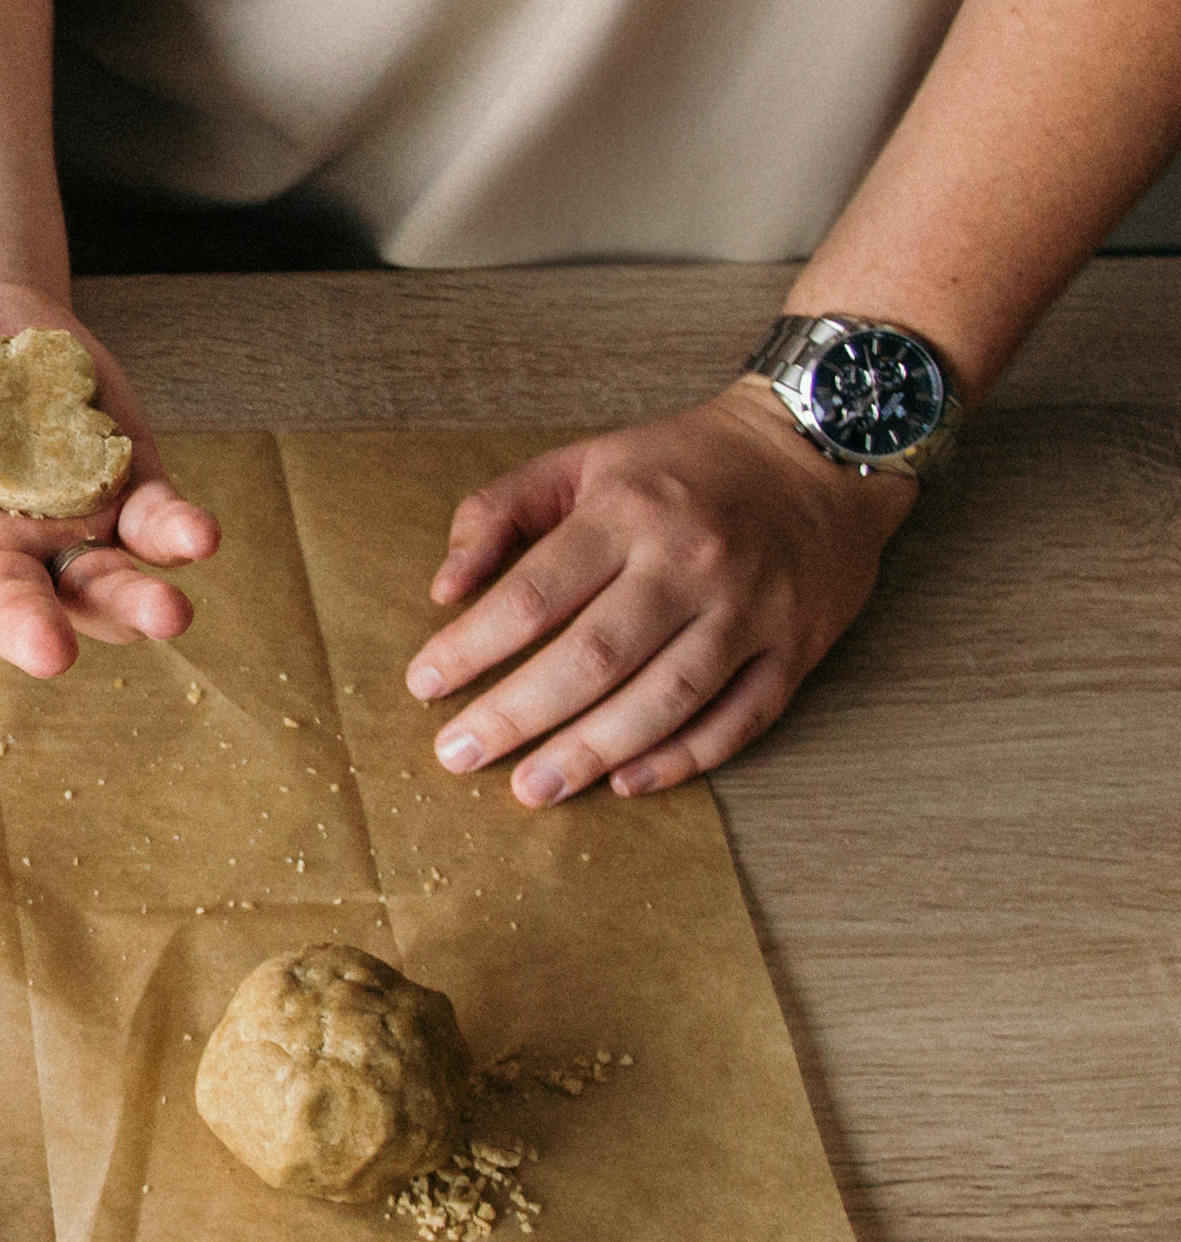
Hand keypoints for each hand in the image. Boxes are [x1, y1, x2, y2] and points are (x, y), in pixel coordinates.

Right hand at [0, 283, 221, 708]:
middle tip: (47, 652)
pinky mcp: (124, 485)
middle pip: (14, 608)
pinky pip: (153, 523)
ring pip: (99, 585)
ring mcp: (62, 526)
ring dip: (131, 603)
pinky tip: (196, 538)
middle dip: (32, 629)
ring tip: (165, 615)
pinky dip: (175, 533)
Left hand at [404, 383, 919, 801]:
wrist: (818, 452)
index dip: (472, 647)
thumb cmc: (680, 465)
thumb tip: (445, 589)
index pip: (534, 594)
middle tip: (458, 756)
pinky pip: (740, 719)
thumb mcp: (579, 461)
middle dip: (517, 715)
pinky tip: (627, 782)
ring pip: (665, 698)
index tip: (424, 685)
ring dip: (593, 751)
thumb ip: (498, 513)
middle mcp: (690, 564)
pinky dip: (684, 758)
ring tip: (533, 788)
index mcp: (627, 513)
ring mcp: (750, 611)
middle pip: (593, 657)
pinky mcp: (797, 649)